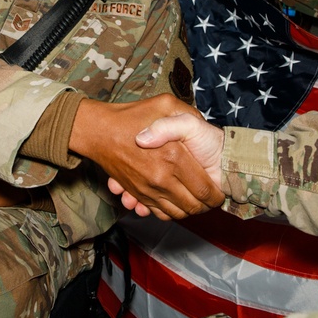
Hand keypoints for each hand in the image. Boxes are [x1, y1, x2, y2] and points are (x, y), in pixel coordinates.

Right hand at [69, 94, 222, 220]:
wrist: (98, 130)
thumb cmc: (132, 114)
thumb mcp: (165, 103)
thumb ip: (186, 114)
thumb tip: (200, 127)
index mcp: (174, 156)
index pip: (205, 190)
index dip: (216, 194)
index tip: (218, 191)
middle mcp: (162, 177)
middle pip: (193, 206)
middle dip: (205, 206)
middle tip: (209, 198)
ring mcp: (148, 188)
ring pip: (176, 213)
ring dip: (188, 211)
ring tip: (193, 200)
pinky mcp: (137, 193)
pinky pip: (157, 213)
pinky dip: (167, 213)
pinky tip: (172, 202)